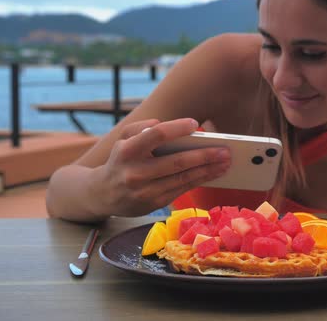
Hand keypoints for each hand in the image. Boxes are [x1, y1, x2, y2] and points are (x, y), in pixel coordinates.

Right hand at [93, 118, 230, 216]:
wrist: (101, 194)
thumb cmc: (120, 160)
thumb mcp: (122, 139)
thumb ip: (141, 128)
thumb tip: (162, 125)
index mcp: (127, 151)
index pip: (156, 135)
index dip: (177, 128)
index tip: (195, 124)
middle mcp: (135, 172)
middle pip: (177, 162)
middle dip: (204, 156)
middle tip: (225, 151)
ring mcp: (145, 191)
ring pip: (183, 179)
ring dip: (208, 170)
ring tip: (225, 163)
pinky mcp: (154, 203)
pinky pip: (181, 189)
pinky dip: (199, 180)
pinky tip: (213, 173)